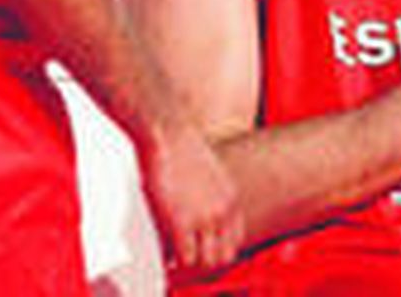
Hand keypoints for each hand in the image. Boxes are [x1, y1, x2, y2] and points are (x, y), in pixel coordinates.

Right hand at [140, 124, 243, 271]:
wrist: (169, 132)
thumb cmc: (180, 145)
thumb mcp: (209, 171)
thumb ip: (210, 193)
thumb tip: (198, 202)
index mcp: (231, 199)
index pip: (235, 241)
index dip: (217, 250)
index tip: (200, 252)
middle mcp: (223, 212)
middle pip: (224, 257)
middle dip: (205, 263)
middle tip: (185, 262)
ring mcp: (204, 219)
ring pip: (207, 263)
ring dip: (190, 267)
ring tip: (174, 263)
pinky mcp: (181, 222)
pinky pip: (186, 259)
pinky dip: (175, 265)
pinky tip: (165, 260)